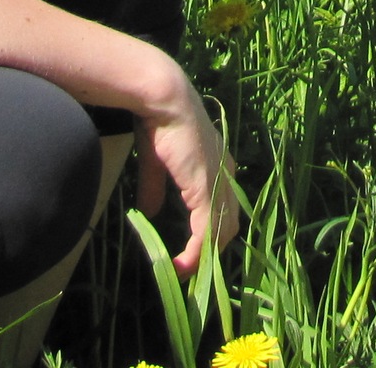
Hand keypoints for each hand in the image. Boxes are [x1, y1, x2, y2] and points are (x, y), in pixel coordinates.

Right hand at [133, 61, 238, 276]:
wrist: (164, 101)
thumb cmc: (160, 124)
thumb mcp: (157, 164)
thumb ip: (156, 189)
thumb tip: (147, 213)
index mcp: (218, 165)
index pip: (223, 207)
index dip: (211, 232)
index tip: (193, 252)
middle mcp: (225, 176)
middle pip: (228, 225)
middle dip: (211, 251)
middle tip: (190, 270)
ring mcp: (219, 184)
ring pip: (221, 233)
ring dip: (205, 258)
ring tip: (186, 274)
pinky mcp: (207, 191)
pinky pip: (206, 233)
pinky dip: (196, 255)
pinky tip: (181, 267)